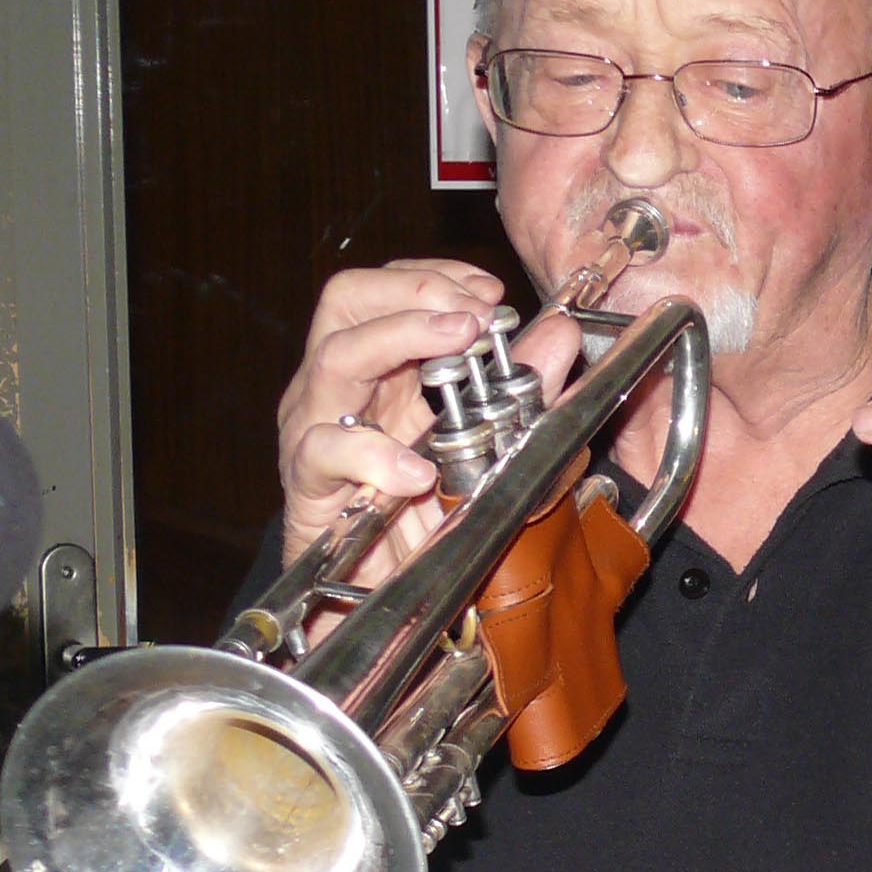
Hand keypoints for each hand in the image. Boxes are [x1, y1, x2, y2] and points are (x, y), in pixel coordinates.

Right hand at [270, 261, 582, 580]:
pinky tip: (415, 468)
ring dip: (400, 338)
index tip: (490, 292)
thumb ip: (524, 388)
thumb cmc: (426, 513)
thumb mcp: (490, 443)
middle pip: (347, 300)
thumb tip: (563, 333)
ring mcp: (316, 428)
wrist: (377, 593)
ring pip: (333, 357)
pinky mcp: (308, 483)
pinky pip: (322, 451)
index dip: (436, 277)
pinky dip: (371, 452)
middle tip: (474, 314)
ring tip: (459, 345)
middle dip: (414, 292)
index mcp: (381, 368)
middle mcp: (340, 386)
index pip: (387, 289)